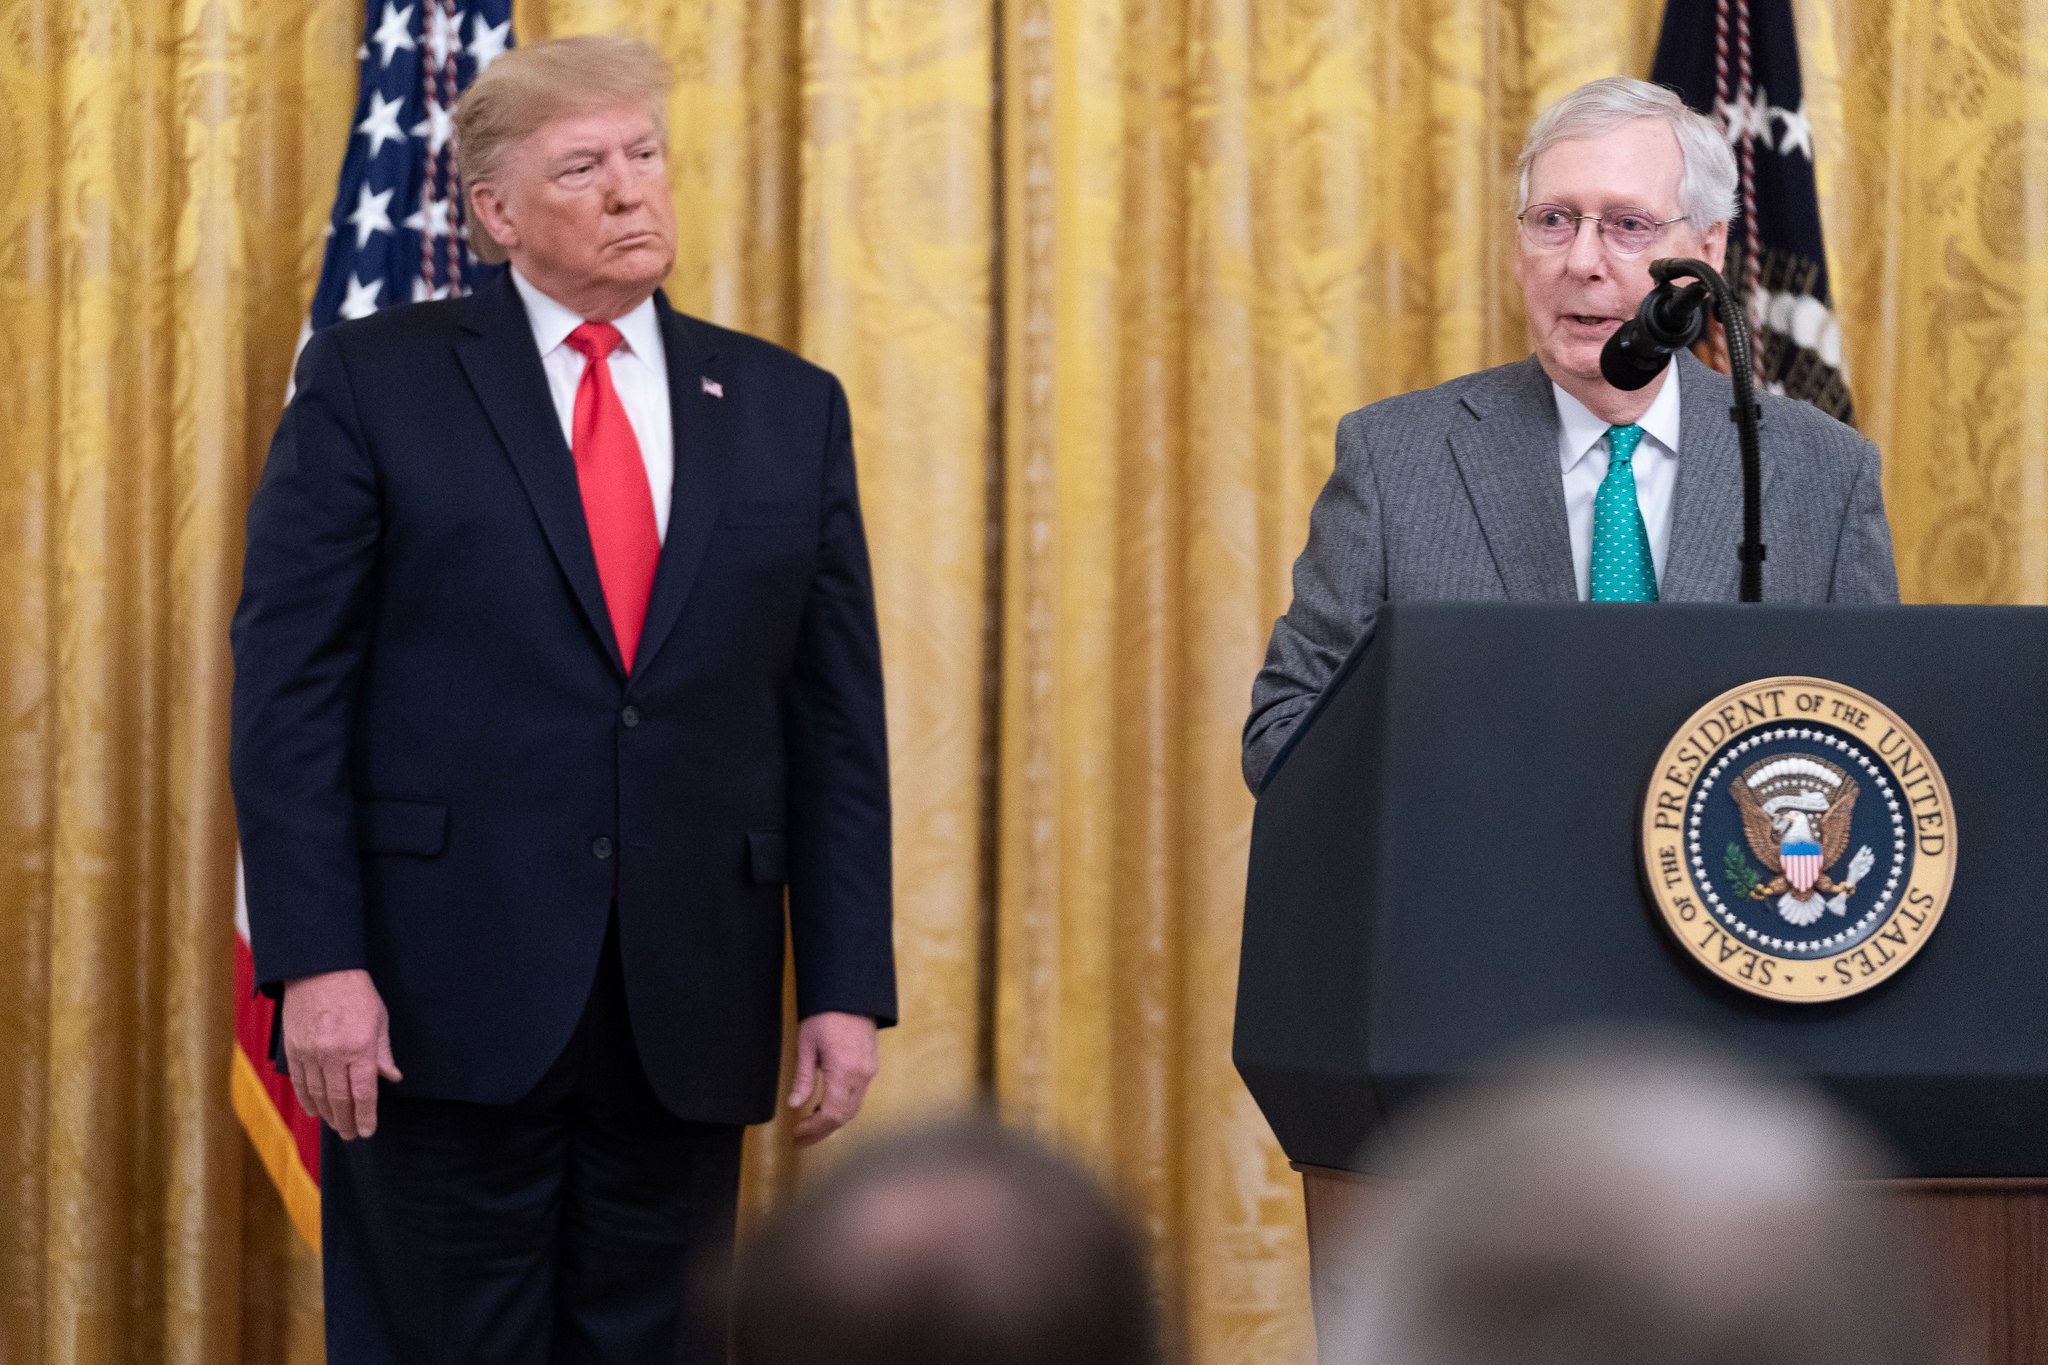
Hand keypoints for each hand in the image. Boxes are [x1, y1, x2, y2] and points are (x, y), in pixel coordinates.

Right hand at [280, 968, 401, 1140]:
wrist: (319, 970)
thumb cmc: (356, 993)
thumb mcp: (379, 1020)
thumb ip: (383, 1052)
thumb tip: (392, 1077)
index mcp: (360, 1047)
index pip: (364, 1092)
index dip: (366, 1116)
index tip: (368, 1131)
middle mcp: (334, 1054)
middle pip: (340, 1099)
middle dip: (347, 1121)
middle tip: (352, 1135)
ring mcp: (311, 1053)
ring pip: (318, 1094)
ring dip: (328, 1115)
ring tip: (337, 1126)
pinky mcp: (294, 1050)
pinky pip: (300, 1082)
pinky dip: (307, 1100)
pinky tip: (315, 1111)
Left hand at [787, 1011, 878, 1146]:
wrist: (851, 993)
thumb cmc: (826, 1014)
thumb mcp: (807, 1045)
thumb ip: (802, 1077)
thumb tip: (794, 1104)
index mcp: (844, 1070)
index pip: (832, 1114)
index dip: (814, 1129)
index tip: (797, 1133)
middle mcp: (862, 1074)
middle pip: (845, 1116)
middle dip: (822, 1132)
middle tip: (800, 1138)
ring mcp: (869, 1070)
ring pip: (853, 1108)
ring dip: (832, 1122)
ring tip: (809, 1126)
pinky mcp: (871, 1065)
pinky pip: (858, 1095)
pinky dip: (842, 1107)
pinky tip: (824, 1108)